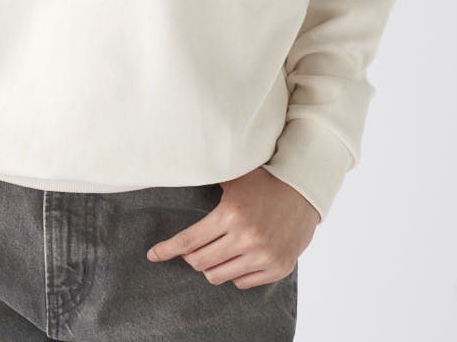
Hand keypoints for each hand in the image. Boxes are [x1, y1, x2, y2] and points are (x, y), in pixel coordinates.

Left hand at [145, 167, 319, 288]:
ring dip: (210, 266)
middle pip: (201, 262)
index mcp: (231, 214)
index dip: (168, 249)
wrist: (304, 190)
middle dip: (189, 257)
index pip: (190, 240)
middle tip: (188, 249)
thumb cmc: (264, 180)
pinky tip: (236, 257)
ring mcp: (264, 256)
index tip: (152, 255)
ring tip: (214, 252)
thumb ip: (207, 181)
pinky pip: (242, 282)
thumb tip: (177, 173)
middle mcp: (247, 238)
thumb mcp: (233, 177)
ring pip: (219, 276)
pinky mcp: (278, 268)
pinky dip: (234, 272)